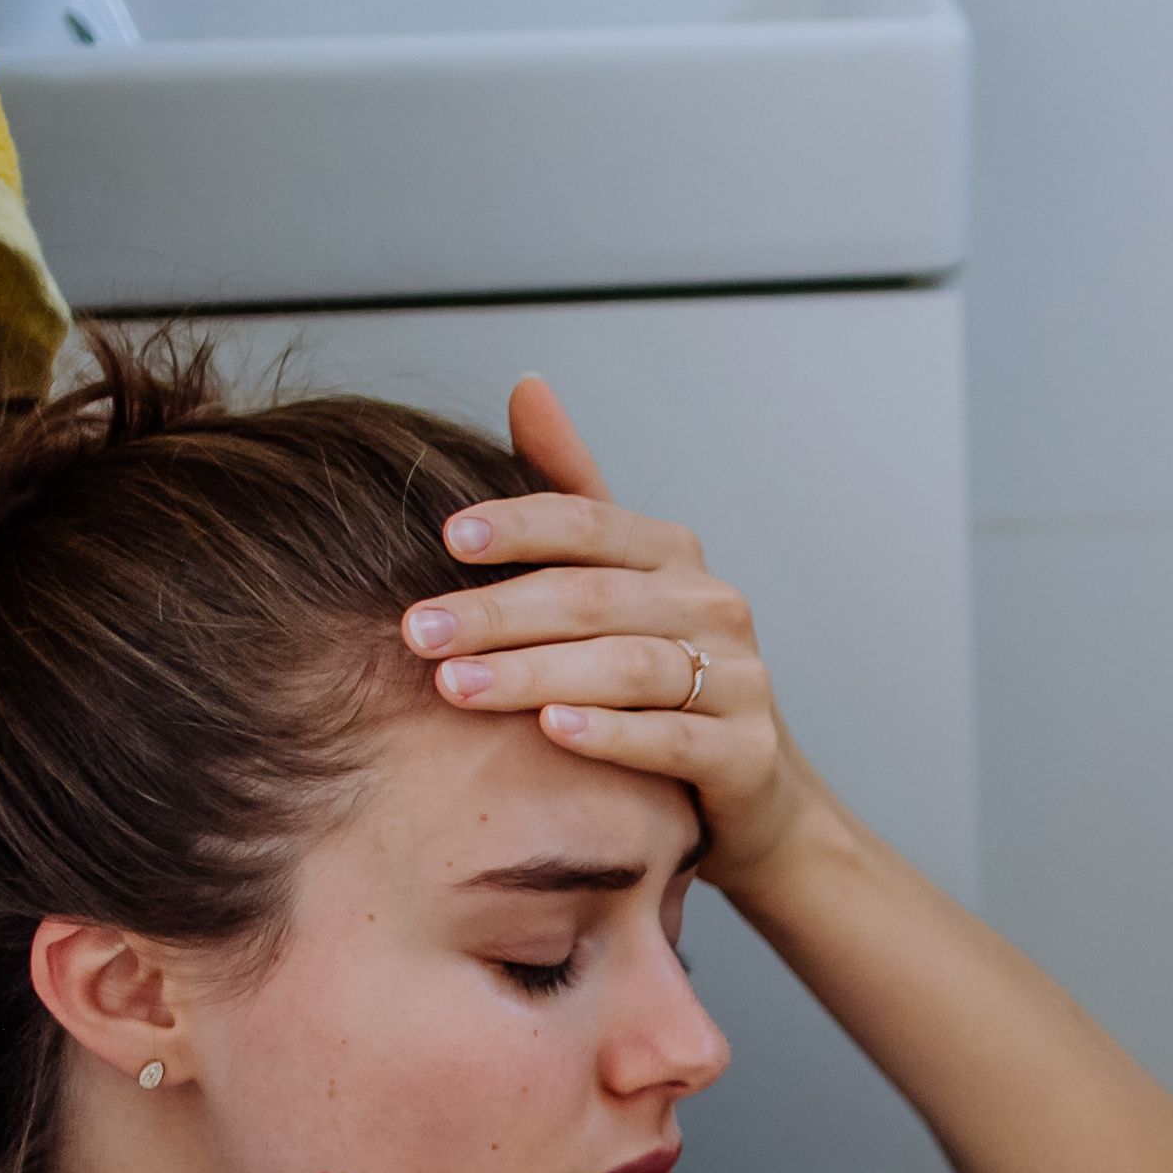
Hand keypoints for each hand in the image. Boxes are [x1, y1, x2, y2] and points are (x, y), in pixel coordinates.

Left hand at [401, 374, 854, 899]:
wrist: (753, 788)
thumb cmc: (663, 676)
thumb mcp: (623, 582)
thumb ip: (573, 490)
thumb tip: (527, 385)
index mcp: (673, 556)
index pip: (588, 523)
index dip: (518, 526)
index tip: (446, 537)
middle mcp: (713, 605)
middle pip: (594, 597)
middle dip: (498, 613)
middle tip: (418, 632)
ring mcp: (738, 679)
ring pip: (628, 666)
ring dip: (535, 673)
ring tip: (457, 687)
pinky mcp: (747, 752)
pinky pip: (672, 738)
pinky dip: (612, 734)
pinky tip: (552, 731)